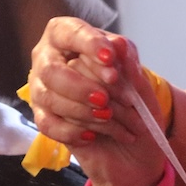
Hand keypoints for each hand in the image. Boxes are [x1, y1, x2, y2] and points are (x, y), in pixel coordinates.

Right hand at [36, 36, 164, 185]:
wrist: (135, 152)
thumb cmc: (135, 109)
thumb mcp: (140, 84)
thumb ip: (129, 64)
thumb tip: (118, 45)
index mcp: (74, 42)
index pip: (69, 32)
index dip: (88, 44)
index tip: (110, 58)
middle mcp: (52, 62)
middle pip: (51, 69)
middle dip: (81, 85)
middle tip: (107, 100)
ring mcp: (44, 91)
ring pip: (50, 97)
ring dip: (84, 111)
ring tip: (110, 118)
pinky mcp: (44, 119)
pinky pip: (48, 123)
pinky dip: (73, 130)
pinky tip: (93, 135)